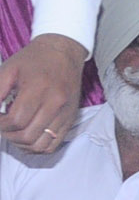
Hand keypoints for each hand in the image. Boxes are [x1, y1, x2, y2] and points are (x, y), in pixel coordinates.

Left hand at [0, 34, 87, 153]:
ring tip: (14, 133)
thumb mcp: (8, 69)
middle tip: (3, 126)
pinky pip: (54, 144)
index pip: (16, 121)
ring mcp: (65, 113)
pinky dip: (37, 148)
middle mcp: (56, 104)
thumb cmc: (33, 59)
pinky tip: (27, 138)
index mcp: (39, 89)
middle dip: (8, 135)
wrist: (63, 52)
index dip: (0, 125)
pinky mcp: (71, 119)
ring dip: (22, 144)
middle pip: (27, 135)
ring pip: (40, 145)